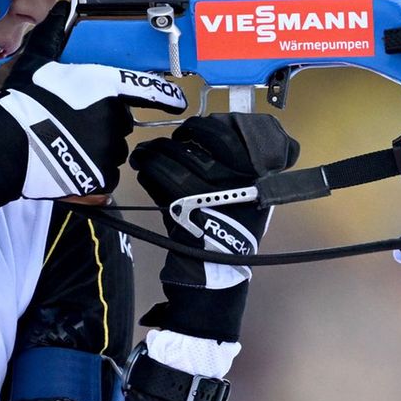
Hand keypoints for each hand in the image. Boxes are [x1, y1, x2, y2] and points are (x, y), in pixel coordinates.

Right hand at [0, 3, 186, 209]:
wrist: (6, 145)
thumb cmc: (22, 100)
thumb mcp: (36, 61)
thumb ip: (52, 35)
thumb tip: (59, 9)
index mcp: (105, 86)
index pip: (147, 89)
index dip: (166, 95)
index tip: (178, 100)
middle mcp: (115, 118)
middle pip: (122, 122)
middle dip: (105, 122)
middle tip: (75, 123)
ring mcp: (110, 149)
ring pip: (113, 150)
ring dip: (99, 148)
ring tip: (69, 145)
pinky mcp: (101, 177)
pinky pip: (107, 176)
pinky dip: (93, 173)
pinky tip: (71, 165)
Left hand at [130, 113, 299, 341]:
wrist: (217, 273)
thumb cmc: (230, 233)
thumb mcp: (245, 200)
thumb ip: (235, 169)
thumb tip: (205, 136)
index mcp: (257, 176)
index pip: (237, 133)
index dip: (212, 127)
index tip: (198, 129)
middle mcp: (237, 180)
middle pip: (204, 141)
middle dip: (182, 135)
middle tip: (169, 139)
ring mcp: (210, 191)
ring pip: (177, 157)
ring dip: (155, 151)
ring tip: (145, 153)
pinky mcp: (184, 204)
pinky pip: (160, 177)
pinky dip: (148, 171)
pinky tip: (144, 169)